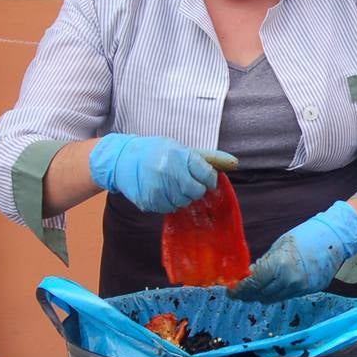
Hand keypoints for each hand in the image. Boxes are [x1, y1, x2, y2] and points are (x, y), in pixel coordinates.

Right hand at [89, 133, 237, 212]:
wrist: (122, 159)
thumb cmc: (156, 151)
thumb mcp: (180, 148)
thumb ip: (207, 158)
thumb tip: (234, 163)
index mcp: (178, 155)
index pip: (207, 175)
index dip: (209, 179)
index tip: (205, 179)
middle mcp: (168, 171)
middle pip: (196, 191)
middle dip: (195, 189)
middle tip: (186, 182)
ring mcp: (157, 187)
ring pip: (183, 202)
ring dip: (181, 196)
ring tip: (171, 185)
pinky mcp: (148, 200)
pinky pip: (168, 208)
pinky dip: (168, 202)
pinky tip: (161, 191)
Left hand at [229, 201, 356, 302]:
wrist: (336, 239)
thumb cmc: (307, 235)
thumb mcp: (280, 245)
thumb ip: (265, 262)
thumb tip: (249, 275)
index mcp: (280, 265)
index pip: (253, 283)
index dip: (239, 288)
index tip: (231, 290)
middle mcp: (289, 280)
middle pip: (260, 294)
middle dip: (247, 294)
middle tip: (237, 292)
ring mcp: (300, 288)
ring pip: (272, 299)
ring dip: (260, 295)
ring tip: (252, 291)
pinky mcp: (308, 291)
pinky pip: (285, 296)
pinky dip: (274, 294)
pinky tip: (269, 288)